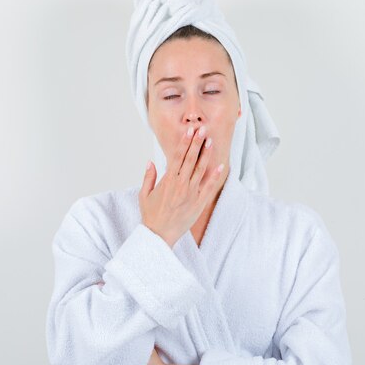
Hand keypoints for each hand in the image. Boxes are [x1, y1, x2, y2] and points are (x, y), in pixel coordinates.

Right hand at [139, 125, 224, 247]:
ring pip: (200, 170)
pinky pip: (209, 187)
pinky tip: (221, 165)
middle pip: (190, 159)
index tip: (189, 131)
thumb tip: (151, 162)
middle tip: (202, 129)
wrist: (158, 235)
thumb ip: (148, 177)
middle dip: (196, 143)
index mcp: (167, 181)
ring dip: (206, 155)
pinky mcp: (198, 203)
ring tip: (210, 141)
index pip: (177, 157)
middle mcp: (180, 185)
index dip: (184, 143)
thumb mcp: (144, 195)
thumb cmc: (151, 215)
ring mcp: (190, 194)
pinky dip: (215, 176)